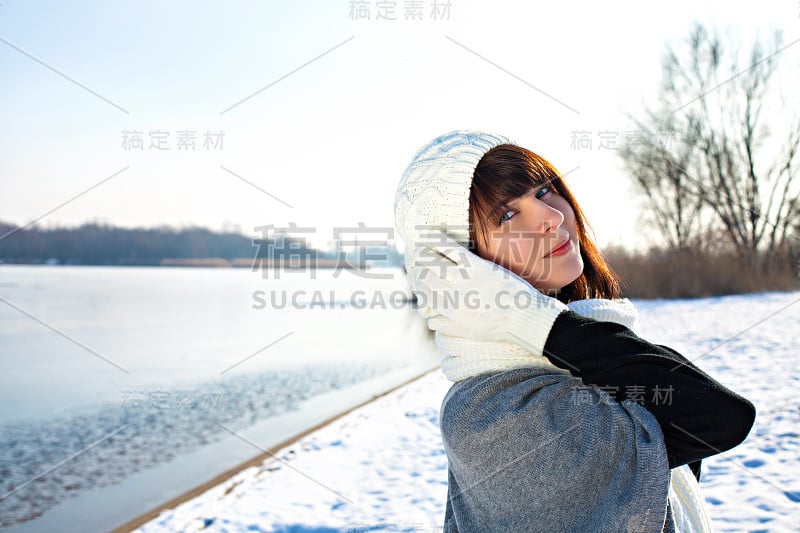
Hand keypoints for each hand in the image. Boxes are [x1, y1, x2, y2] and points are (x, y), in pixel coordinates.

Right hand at [408, 228, 566, 354]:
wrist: (525, 318)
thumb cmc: (502, 327)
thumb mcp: (472, 333)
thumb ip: (449, 327)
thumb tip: (430, 321)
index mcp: (451, 312)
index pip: (426, 296)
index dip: (418, 285)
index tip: (417, 278)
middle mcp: (453, 295)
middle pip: (426, 277)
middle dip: (417, 267)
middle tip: (415, 257)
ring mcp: (464, 280)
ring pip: (433, 262)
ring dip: (423, 252)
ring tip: (419, 245)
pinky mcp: (476, 266)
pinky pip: (452, 250)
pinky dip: (438, 240)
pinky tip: (431, 233)